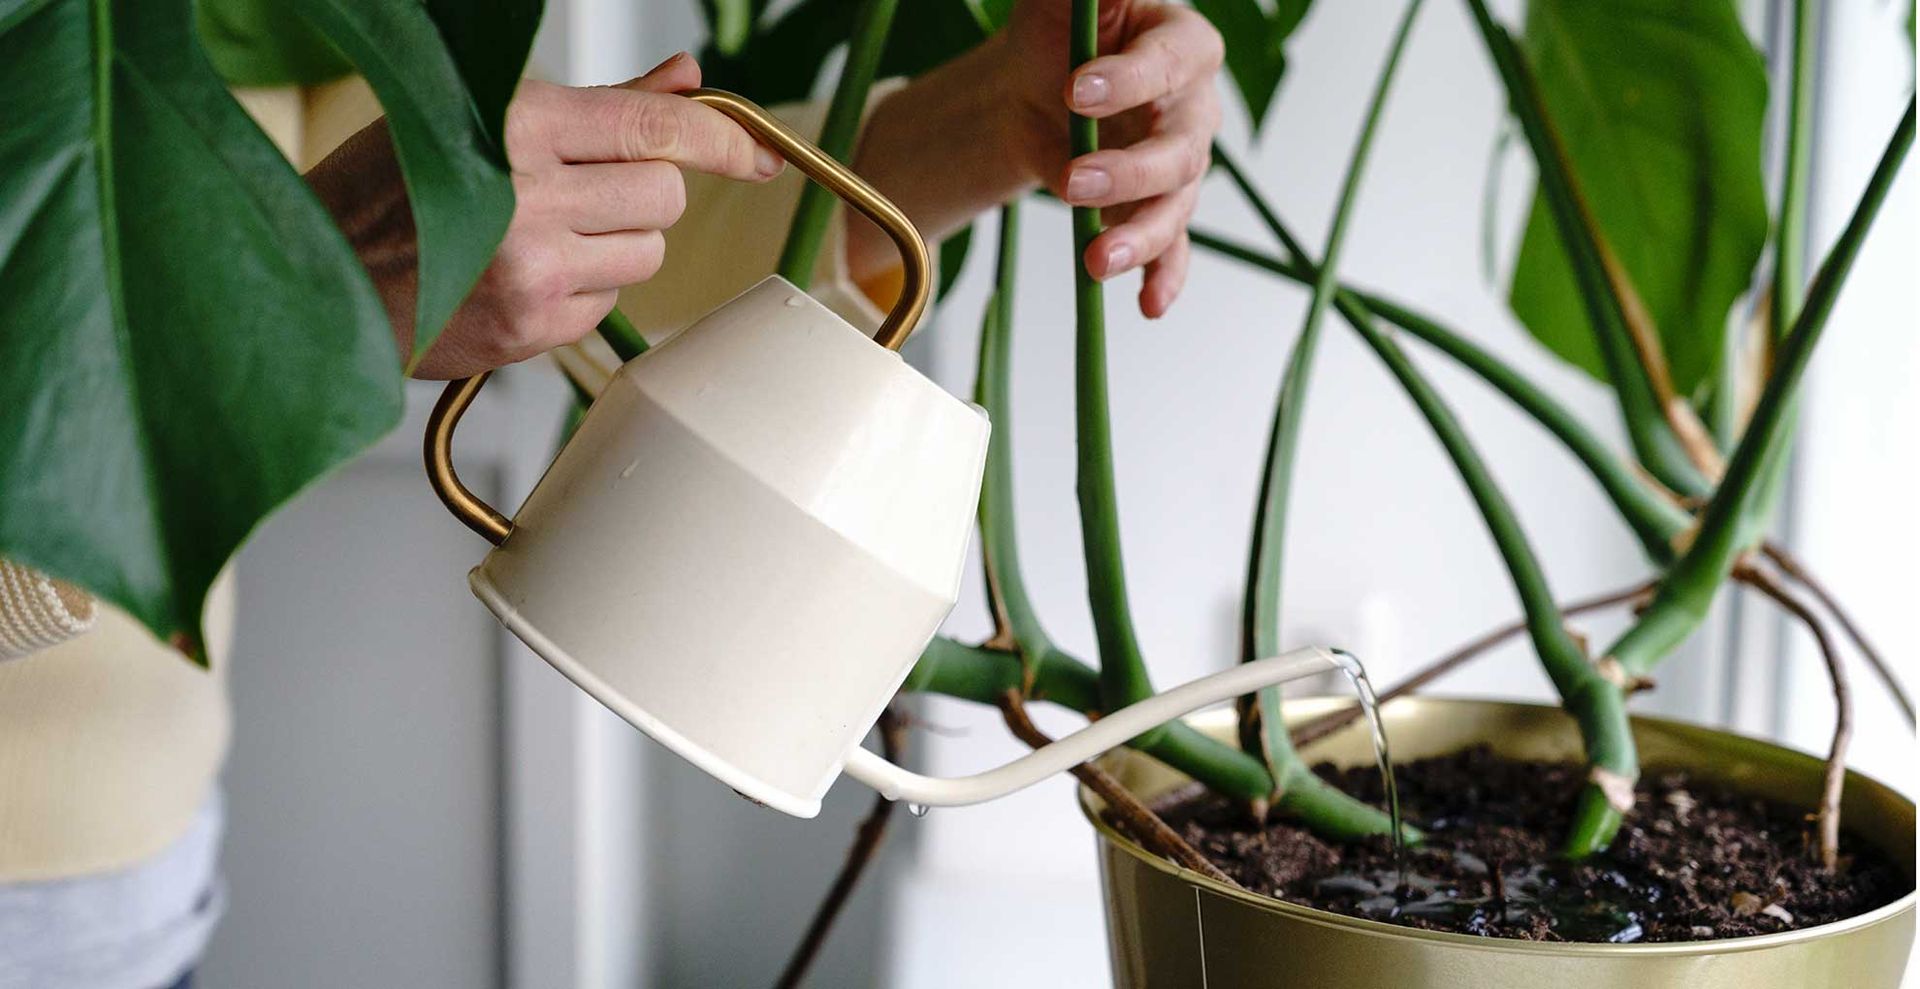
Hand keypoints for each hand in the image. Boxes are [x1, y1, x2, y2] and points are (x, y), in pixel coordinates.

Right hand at [308, 53, 781, 378]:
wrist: (314, 279)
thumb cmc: (384, 191)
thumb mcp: (477, 117)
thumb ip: (599, 104)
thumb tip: (685, 79)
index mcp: (515, 127)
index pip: (656, 129)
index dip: (721, 139)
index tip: (755, 152)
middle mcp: (529, 198)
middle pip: (664, 195)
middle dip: (641, 192)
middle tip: (581, 191)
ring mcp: (532, 272)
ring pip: (647, 253)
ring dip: (617, 243)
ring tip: (545, 234)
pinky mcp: (530, 329)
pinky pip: (607, 304)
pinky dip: (582, 290)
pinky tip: (524, 275)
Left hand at [1002, 0, 1223, 316]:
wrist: (1032, 89)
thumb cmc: (1058, 32)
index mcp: (1183, 44)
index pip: (1170, 63)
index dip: (1130, 80)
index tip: (1076, 91)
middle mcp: (1192, 108)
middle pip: (1179, 149)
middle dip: (1127, 172)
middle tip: (1072, 181)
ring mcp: (1180, 165)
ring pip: (1174, 206)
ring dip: (1138, 237)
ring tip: (1094, 259)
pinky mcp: (1156, 208)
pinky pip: (1172, 249)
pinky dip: (1163, 277)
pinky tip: (1148, 305)